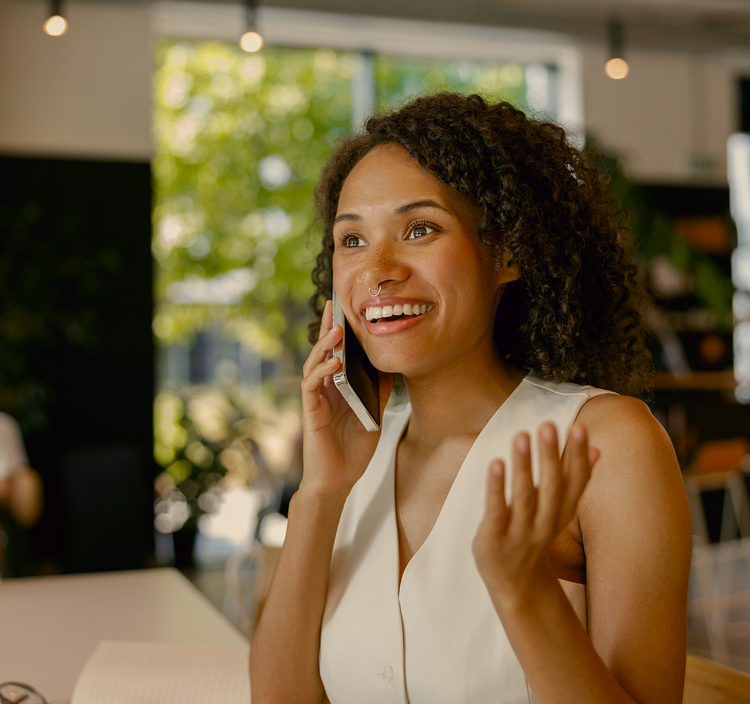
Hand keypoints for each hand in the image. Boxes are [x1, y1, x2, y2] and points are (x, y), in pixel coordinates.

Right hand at [299, 300, 392, 505]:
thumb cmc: (354, 449)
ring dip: (325, 346)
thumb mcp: (374, 414)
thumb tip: (391, 367)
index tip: (346, 308)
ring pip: (314, 363)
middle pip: (323, 351)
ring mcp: (316, 398)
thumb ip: (379, 391)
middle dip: (328, 327)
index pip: (338, 352)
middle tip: (334, 303)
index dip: (340, 331)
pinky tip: (334, 362)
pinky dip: (322, 371)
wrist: (339, 479)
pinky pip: (312, 385)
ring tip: (337, 329)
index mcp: (338, 386)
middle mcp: (325, 388)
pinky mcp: (311, 411)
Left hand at [472, 422, 598, 603]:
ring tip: (522, 435)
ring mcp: (520, 532)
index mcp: (562, 512)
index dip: (578, 456)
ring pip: (524, 497)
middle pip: (552, 488)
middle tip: (548, 425)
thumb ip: (573, 479)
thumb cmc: (535, 535)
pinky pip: (496, 511)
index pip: (575, 482)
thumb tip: (597, 448)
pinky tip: (496, 463)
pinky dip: (497, 488)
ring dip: (524, 466)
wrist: (516, 585)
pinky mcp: (494, 538)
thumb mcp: (558, 510)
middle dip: (551, 456)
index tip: (579, 426)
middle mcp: (545, 522)